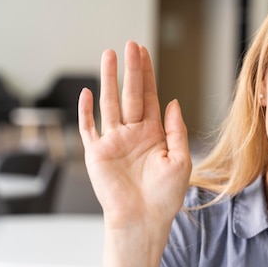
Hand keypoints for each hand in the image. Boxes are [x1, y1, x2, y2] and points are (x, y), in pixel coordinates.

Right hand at [78, 41, 191, 266]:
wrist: (144, 220)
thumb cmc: (165, 196)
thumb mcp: (181, 160)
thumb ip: (177, 130)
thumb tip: (173, 101)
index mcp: (154, 134)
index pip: (149, 97)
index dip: (147, 75)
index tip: (144, 53)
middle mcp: (133, 133)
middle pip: (130, 94)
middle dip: (130, 70)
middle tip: (130, 45)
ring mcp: (113, 141)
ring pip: (110, 103)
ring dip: (108, 80)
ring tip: (108, 56)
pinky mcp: (97, 154)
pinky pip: (89, 128)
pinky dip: (86, 111)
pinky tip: (88, 93)